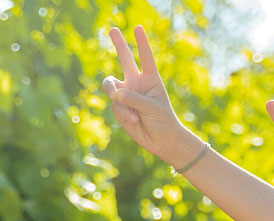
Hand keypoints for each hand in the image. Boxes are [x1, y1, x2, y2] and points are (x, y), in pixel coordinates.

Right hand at [101, 26, 196, 162]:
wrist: (161, 140)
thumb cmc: (163, 121)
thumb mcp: (153, 107)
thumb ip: (134, 98)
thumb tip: (116, 93)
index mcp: (151, 79)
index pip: (145, 58)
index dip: (141, 43)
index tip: (138, 28)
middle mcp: (137, 83)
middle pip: (125, 59)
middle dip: (119, 44)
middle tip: (112, 28)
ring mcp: (126, 94)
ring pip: (110, 85)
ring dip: (113, 91)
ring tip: (118, 98)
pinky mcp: (119, 107)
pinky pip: (115, 105)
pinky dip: (123, 113)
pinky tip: (134, 120)